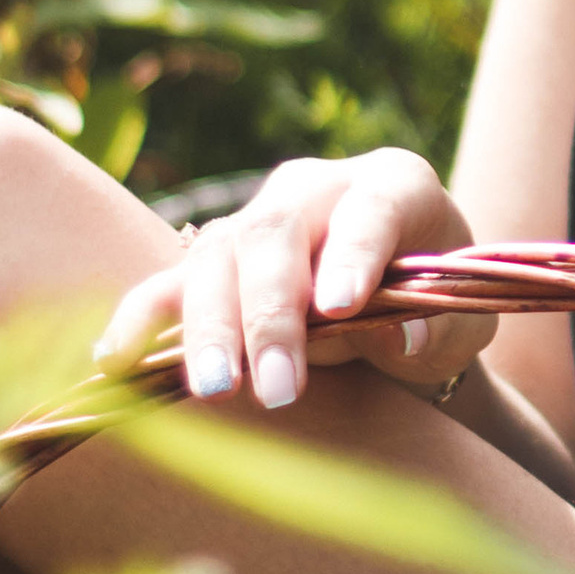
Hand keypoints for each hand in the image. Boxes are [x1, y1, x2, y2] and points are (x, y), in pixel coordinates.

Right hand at [92, 148, 496, 412]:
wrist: (405, 306)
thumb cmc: (439, 308)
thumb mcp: (460, 318)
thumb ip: (436, 324)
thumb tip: (401, 338)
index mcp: (394, 185)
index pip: (372, 210)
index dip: (353, 254)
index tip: (342, 306)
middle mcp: (317, 187)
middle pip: (279, 234)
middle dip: (271, 314)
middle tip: (276, 388)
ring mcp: (257, 218)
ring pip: (218, 256)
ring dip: (210, 326)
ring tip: (213, 388)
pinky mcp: (214, 258)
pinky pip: (168, 282)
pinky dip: (140, 319)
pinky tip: (115, 360)